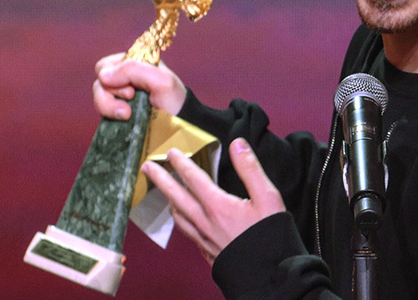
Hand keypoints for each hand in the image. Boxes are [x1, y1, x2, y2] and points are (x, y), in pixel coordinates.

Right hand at [92, 53, 186, 118]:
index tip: (131, 89)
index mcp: (133, 65)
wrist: (181, 125)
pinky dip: (110, 116)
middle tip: (131, 100)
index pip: (106, 65)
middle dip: (110, 94)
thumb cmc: (174, 99)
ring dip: (109, 106)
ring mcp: (119, 97)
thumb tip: (103, 76)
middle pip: (99, 82)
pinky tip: (124, 120)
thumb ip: (133, 70)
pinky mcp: (117, 114)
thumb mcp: (161, 80)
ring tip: (127, 114)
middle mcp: (123, 79)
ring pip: (99, 98)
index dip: (112, 76)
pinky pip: (102, 112)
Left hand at [141, 138, 285, 265]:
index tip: (171, 152)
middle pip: (177, 197)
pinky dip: (181, 222)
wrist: (270, 274)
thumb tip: (237, 144)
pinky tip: (185, 223)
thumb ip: (250, 169)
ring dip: (169, 202)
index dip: (181, 163)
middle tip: (147, 168)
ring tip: (165, 194)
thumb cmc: (270, 235)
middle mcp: (205, 223)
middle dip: (161, 180)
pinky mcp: (209, 253)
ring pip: (179, 218)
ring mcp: (205, 240)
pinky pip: (188, 234)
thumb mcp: (267, 197)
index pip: (194, 179)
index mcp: (218, 206)